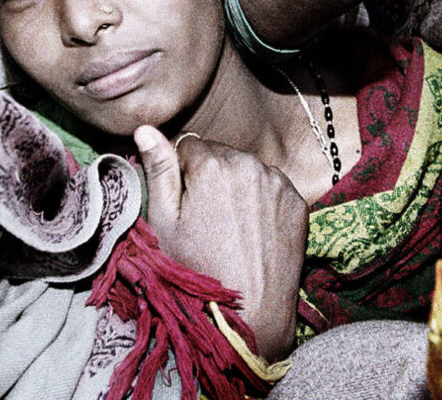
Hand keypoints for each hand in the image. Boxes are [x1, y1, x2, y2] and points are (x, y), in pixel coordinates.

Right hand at [134, 126, 307, 358]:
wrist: (251, 313)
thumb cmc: (196, 270)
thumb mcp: (164, 223)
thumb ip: (157, 170)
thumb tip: (144, 128)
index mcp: (212, 164)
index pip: (188, 146)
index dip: (182, 174)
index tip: (185, 205)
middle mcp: (249, 164)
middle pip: (220, 155)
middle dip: (210, 176)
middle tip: (206, 220)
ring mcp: (278, 182)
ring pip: (247, 169)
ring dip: (237, 186)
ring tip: (230, 228)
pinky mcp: (297, 201)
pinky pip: (272, 187)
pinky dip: (262, 201)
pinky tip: (252, 231)